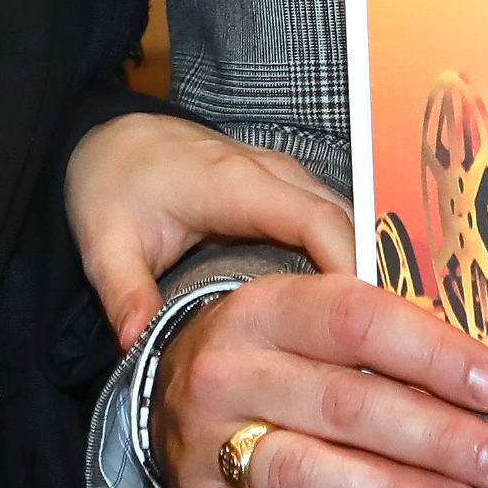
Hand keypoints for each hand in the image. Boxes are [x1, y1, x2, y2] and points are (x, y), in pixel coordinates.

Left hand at [67, 112, 355, 346]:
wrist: (112, 139)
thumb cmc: (111, 184)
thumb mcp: (104, 243)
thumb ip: (124, 294)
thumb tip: (137, 348)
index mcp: (235, 184)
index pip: (317, 223)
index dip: (349, 269)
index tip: (365, 326)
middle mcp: (274, 172)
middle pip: (348, 222)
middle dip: (370, 280)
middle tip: (383, 348)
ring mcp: (286, 176)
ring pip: (349, 219)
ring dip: (365, 269)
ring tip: (378, 332)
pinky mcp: (288, 187)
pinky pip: (334, 221)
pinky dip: (350, 257)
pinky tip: (353, 306)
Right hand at [155, 274, 487, 487]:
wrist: (168, 390)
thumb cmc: (271, 347)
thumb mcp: (308, 300)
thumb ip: (381, 313)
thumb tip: (477, 351)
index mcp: (263, 307)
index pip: (358, 322)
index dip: (434, 355)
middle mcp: (228, 372)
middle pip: (345, 405)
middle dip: (438, 438)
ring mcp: (208, 444)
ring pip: (311, 474)